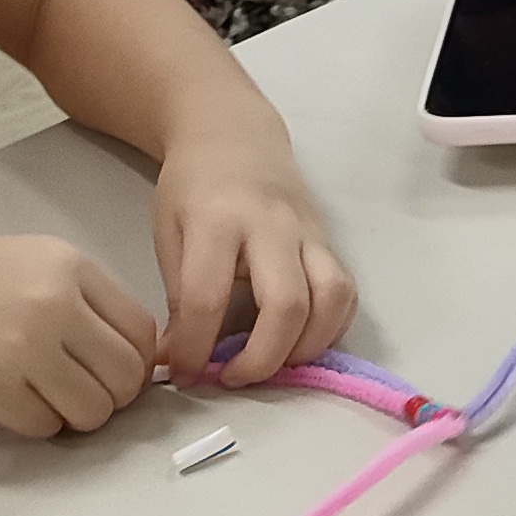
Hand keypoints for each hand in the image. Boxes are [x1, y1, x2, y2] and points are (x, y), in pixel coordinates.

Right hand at [0, 230, 157, 436]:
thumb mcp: (31, 260)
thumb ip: (87, 300)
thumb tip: (133, 355)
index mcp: (69, 266)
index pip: (141, 332)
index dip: (137, 361)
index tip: (119, 370)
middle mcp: (54, 305)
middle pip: (125, 377)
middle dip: (113, 395)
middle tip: (85, 390)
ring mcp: (24, 350)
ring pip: (93, 411)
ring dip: (76, 414)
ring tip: (47, 394)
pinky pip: (46, 428)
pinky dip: (37, 423)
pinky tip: (12, 398)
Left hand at [152, 118, 356, 393]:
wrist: (235, 136)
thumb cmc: (194, 188)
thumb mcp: (169, 234)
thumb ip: (178, 298)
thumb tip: (177, 362)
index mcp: (218, 220)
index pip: (207, 298)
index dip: (194, 348)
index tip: (183, 373)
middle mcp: (272, 226)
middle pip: (286, 303)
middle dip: (262, 358)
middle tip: (234, 378)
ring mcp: (309, 233)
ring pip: (332, 299)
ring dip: (306, 348)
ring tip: (275, 365)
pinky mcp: (330, 243)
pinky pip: (346, 294)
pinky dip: (329, 329)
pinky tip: (300, 342)